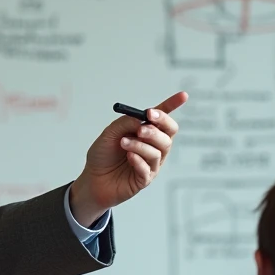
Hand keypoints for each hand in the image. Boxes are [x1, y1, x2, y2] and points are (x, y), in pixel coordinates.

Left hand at [69, 92, 187, 226]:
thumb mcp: (110, 134)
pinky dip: (138, 160)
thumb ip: (126, 123)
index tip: (183, 95)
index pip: (163, 118)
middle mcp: (152, 147)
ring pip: (158, 152)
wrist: (91, 179)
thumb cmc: (102, 155)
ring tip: (123, 143)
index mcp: (145, 132)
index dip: (173, 105)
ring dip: (140, 145)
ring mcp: (151, 164)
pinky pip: (148, 168)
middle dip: (156, 129)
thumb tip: (142, 117)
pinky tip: (128, 157)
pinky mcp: (145, 179)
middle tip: (141, 129)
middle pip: (168, 135)